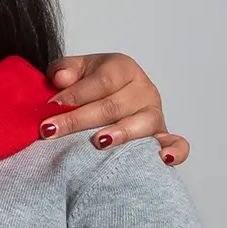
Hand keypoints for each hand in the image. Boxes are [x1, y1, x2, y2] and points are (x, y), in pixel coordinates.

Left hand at [43, 52, 187, 165]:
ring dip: (120, 133)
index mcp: (122, 68)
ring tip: (99, 142)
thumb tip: (61, 80)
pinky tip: (162, 159)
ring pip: (143, 123)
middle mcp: (142, 89)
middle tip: (52, 130)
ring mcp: (154, 113)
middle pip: (115, 105)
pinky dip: (174, 151)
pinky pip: (176, 143)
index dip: (76, 94)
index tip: (50, 107)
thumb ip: (63, 71)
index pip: (103, 80)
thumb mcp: (72, 71)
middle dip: (80, 119)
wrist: (101, 98)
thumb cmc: (86, 84)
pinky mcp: (161, 135)